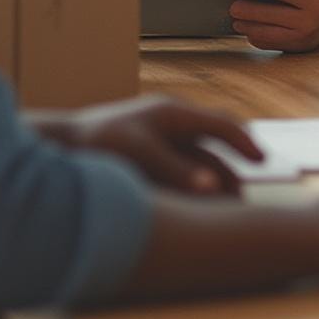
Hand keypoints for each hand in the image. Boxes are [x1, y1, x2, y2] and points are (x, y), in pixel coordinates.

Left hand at [41, 97, 262, 194]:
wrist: (55, 146)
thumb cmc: (97, 144)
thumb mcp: (140, 155)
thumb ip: (177, 171)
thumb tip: (213, 188)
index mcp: (172, 113)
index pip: (221, 124)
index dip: (245, 143)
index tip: (263, 162)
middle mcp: (168, 122)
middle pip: (211, 141)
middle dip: (231, 166)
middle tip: (244, 194)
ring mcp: (155, 137)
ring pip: (195, 157)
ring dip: (212, 178)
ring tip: (224, 204)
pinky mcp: (143, 153)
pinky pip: (177, 166)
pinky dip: (191, 182)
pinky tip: (192, 203)